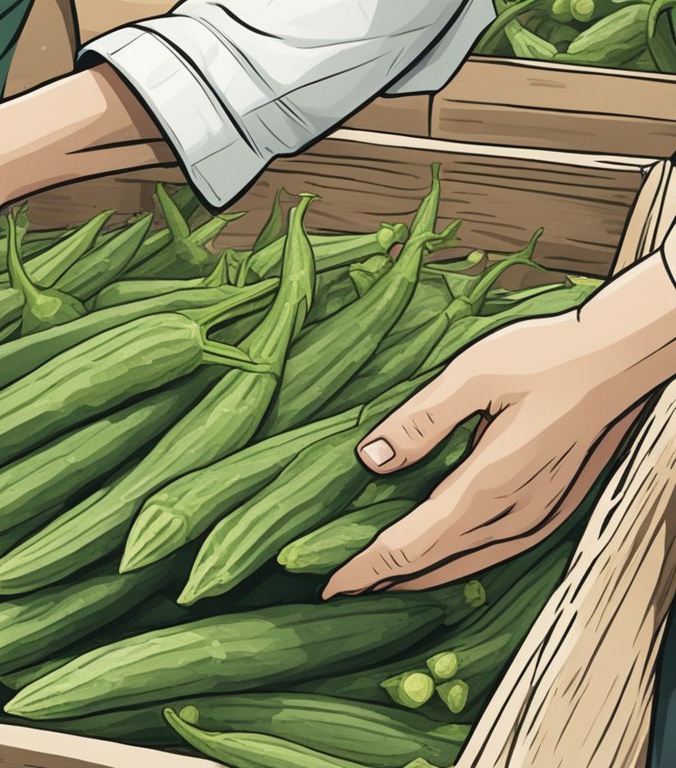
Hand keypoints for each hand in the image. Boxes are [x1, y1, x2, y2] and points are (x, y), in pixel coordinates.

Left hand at [324, 254, 675, 596]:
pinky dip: (460, 564)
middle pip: (437, 564)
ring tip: (381, 582)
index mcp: (490, 483)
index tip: (331, 584)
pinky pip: (498, 553)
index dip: (369, 568)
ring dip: (422, 577)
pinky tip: (443, 560)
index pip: (413, 544)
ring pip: (469, 565)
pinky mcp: (555, 510)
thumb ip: (419, 421)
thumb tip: (368, 460)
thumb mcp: (473, 374)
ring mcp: (541, 516)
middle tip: (339, 589)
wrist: (626, 356)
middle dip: (386, 581)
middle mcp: (517, 513)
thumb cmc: (550, 355)